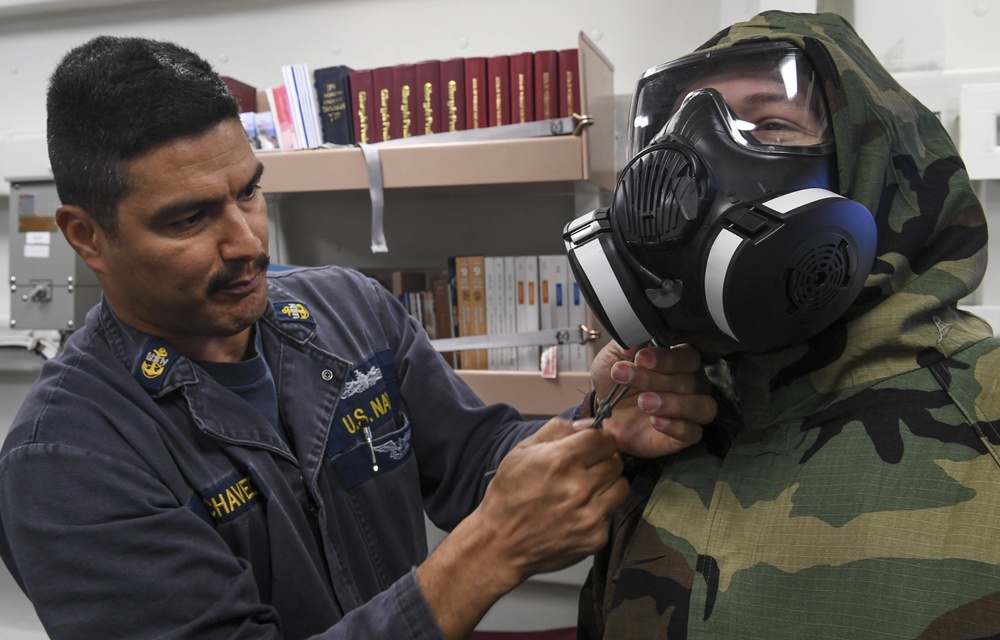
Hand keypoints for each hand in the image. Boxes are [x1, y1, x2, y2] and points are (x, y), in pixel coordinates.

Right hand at [415, 418, 626, 637]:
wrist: (500, 545)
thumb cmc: (508, 494)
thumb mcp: (521, 452)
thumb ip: (555, 430)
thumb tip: (585, 425)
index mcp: (562, 460)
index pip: (604, 439)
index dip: (599, 441)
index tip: (592, 447)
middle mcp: (581, 486)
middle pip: (616, 462)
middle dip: (604, 461)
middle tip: (587, 469)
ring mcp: (591, 514)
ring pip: (621, 487)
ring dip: (608, 485)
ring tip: (589, 490)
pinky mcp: (596, 537)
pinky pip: (611, 514)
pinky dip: (600, 511)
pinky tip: (580, 513)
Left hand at [590, 342, 716, 457]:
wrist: (603, 413)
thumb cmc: (615, 381)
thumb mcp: (613, 358)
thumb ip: (627, 344)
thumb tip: (636, 330)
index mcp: (679, 361)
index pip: (688, 356)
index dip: (667, 358)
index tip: (640, 358)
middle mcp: (692, 384)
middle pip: (690, 380)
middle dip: (657, 379)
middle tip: (628, 378)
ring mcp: (690, 411)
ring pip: (701, 406)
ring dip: (673, 403)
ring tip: (644, 402)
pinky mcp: (685, 435)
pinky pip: (693, 432)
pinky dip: (676, 426)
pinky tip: (655, 421)